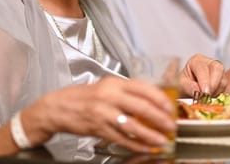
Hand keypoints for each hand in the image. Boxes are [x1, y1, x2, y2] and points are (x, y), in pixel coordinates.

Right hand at [23, 76, 175, 152]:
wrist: (58, 107)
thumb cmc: (84, 96)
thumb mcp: (106, 87)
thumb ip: (126, 92)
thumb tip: (151, 100)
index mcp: (114, 83)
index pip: (143, 88)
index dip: (159, 98)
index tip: (170, 107)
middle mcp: (109, 96)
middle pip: (141, 107)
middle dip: (159, 118)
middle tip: (171, 125)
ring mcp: (103, 113)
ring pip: (132, 125)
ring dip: (150, 135)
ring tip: (162, 140)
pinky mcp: (98, 128)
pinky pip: (121, 138)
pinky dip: (135, 144)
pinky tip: (144, 147)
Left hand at [180, 54, 226, 96]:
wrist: (188, 88)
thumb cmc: (183, 84)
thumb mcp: (181, 85)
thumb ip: (188, 87)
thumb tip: (197, 91)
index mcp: (197, 60)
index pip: (203, 68)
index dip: (204, 81)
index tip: (204, 93)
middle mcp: (209, 63)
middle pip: (217, 69)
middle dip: (213, 85)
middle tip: (206, 96)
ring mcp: (219, 71)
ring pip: (223, 80)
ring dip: (215, 91)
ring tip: (204, 97)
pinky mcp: (224, 80)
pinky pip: (225, 88)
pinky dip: (218, 94)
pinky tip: (209, 96)